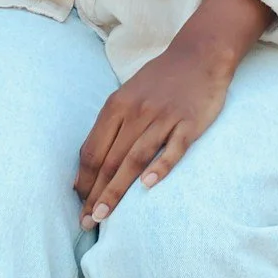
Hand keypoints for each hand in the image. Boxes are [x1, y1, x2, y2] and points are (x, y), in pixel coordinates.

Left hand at [74, 0, 274, 228]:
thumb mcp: (128, 95)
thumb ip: (111, 125)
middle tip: (86, 223)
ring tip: (104, 216)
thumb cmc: (160, 80)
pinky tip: (147, 187)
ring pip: (135, 158)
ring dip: (117, 190)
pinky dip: (159, 167)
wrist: (199, 55)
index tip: (78, 204)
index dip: (84, 178)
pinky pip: (173, 149)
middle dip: (95, 193)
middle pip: (111, 159)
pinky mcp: (189, 124)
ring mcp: (163, 118)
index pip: (93, 149)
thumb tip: (89, 161)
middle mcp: (136, 112)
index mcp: (117, 105)